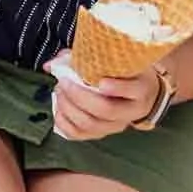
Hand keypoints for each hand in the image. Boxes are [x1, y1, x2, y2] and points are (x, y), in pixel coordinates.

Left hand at [45, 52, 161, 141]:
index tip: (101, 81)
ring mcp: (115, 126)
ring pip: (90, 124)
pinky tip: (58, 107)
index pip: (133, 90)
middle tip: (64, 82)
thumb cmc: (124, 74)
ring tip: (59, 91)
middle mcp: (130, 112)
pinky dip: (63, 121)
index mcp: (140, 90)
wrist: (139, 96)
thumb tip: (52, 64)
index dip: (117, 88)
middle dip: (79, 95)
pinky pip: (78, 134)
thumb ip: (88, 57)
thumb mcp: (117, 61)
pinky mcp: (100, 134)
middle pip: (105, 109)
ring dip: (68, 107)